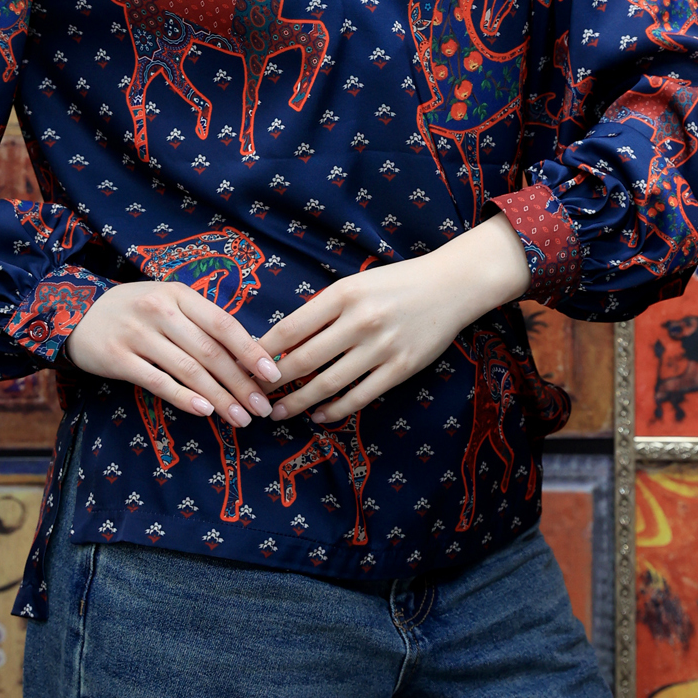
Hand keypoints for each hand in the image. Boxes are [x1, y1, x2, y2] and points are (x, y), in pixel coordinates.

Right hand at [64, 281, 281, 428]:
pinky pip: (157, 381)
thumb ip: (200, 323)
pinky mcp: (118, 358)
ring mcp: (137, 334)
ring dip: (219, 397)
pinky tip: (204, 411)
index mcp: (178, 294)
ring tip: (240, 418)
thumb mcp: (167, 303)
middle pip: (209, 351)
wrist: (76, 313)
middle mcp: (160, 310)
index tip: (272, 375)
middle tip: (261, 408)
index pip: (223, 324)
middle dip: (240, 383)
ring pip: (188, 370)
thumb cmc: (134, 311)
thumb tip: (247, 355)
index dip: (251, 351)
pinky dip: (183, 397)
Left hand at [259, 212, 529, 426]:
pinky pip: (359, 397)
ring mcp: (381, 347)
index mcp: (342, 294)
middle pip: (303, 361)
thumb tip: (282, 342)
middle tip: (254, 396)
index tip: (245, 367)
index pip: (290, 329)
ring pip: (328, 384)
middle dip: (273, 384)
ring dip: (298, 403)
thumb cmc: (396, 283)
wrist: (451, 285)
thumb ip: (322, 310)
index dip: (262, 352)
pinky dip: (334, 410)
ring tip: (279, 413)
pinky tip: (318, 415)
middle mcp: (359, 321)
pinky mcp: (400, 368)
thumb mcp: (354, 284)